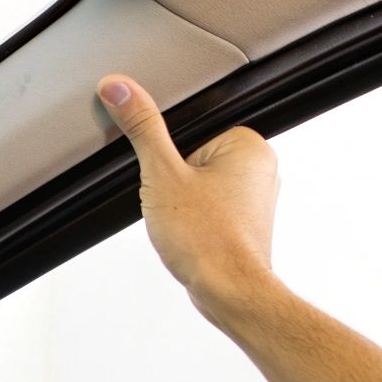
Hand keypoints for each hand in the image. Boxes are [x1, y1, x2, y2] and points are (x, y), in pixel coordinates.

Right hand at [97, 73, 280, 316]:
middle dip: (173, 180)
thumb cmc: (206, 239)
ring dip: (180, 202)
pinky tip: (188, 235)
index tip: (163, 175)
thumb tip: (120, 88)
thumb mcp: (162, 174)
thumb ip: (142, 127)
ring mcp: (255, 198)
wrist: (229, 293)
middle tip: (173, 204)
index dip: (168, 154)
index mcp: (249, 144)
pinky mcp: (244, 223)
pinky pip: (207, 208)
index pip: (193, 128)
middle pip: (194, 156)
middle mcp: (260, 167)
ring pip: (198, 184)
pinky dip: (191, 219)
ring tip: (183, 222)